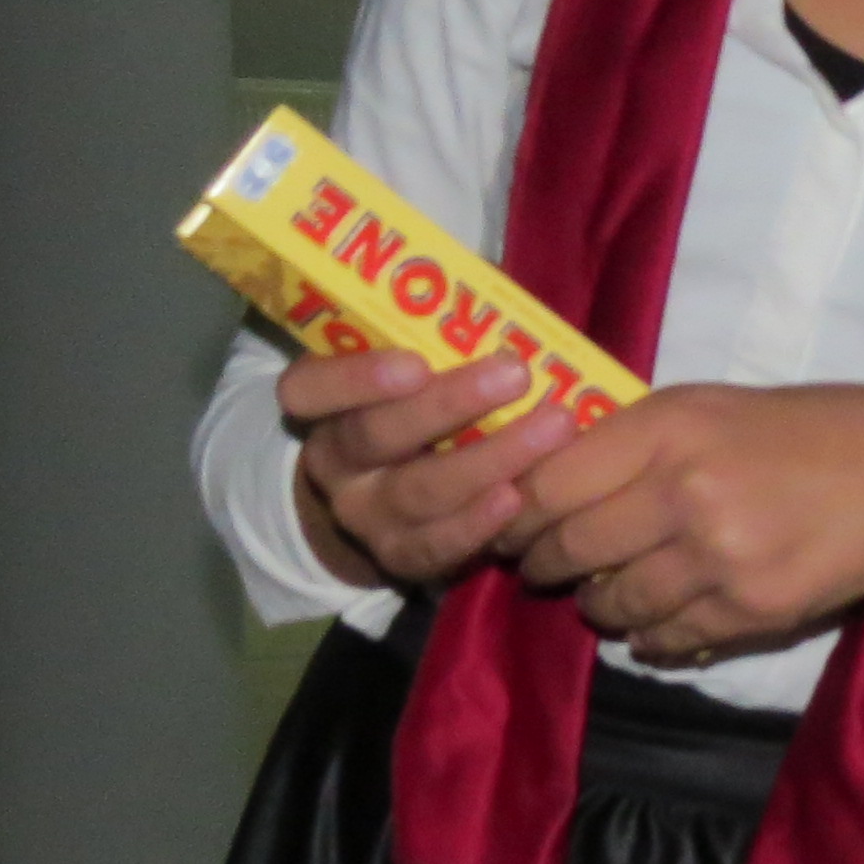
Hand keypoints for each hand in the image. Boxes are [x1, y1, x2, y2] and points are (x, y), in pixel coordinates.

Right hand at [285, 347, 576, 591]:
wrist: (382, 500)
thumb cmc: (415, 410)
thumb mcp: (406, 375)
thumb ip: (437, 344)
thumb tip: (505, 308)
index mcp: (326, 407)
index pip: (309, 388)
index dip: (355, 377)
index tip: (417, 363)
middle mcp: (336, 462)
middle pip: (376, 435)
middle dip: (448, 404)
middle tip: (517, 373)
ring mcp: (365, 514)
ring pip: (417, 491)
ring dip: (489, 459)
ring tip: (554, 426)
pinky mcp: (399, 556)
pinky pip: (434, 546)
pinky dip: (476, 524)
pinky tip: (516, 498)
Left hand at [506, 384, 863, 664]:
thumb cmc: (810, 430)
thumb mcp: (716, 407)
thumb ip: (635, 438)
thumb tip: (542, 481)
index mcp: (671, 424)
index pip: (548, 482)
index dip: (515, 511)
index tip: (510, 520)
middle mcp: (686, 489)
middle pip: (568, 546)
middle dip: (545, 563)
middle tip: (545, 564)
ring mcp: (719, 555)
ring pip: (611, 602)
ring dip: (598, 603)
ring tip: (607, 591)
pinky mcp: (751, 609)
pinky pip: (665, 638)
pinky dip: (648, 636)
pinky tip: (657, 620)